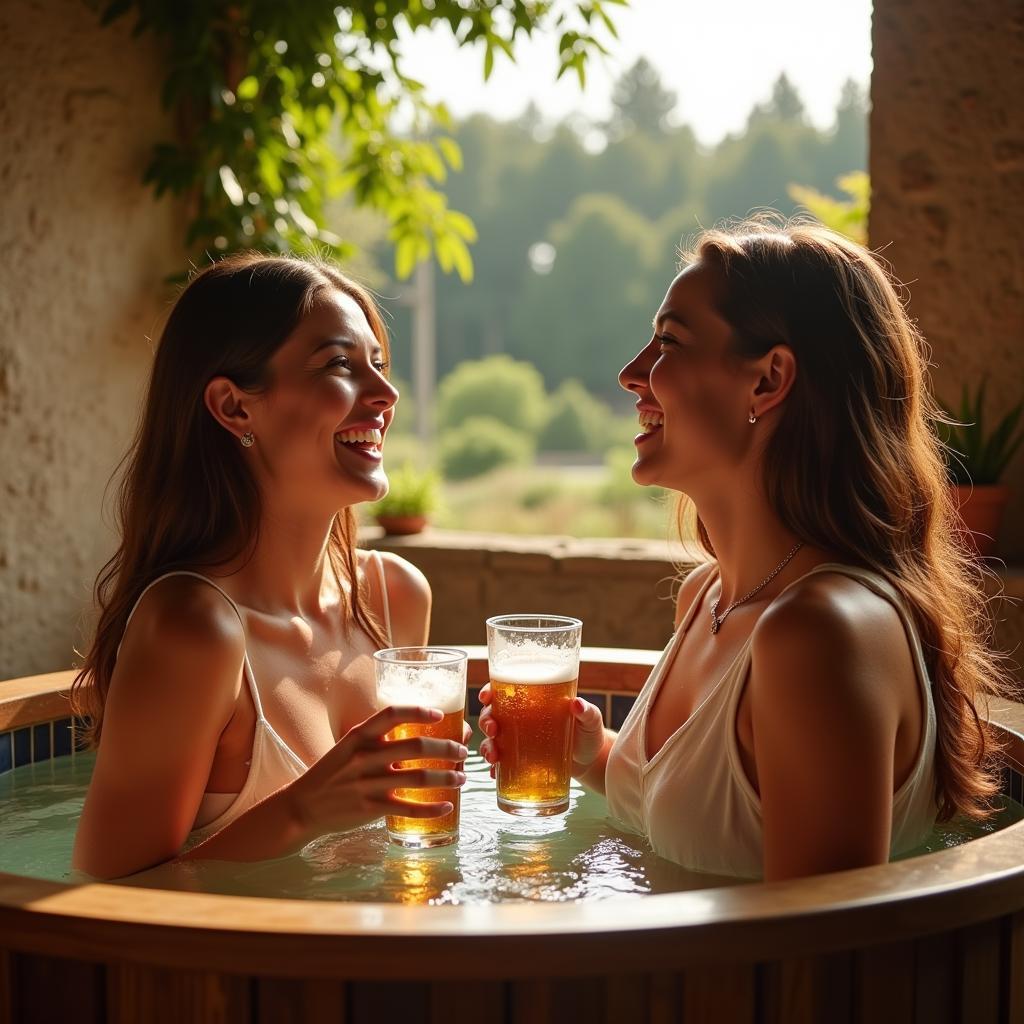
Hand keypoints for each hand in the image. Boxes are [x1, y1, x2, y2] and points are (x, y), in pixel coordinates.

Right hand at [285, 705, 468, 838]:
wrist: (302, 806)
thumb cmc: (333, 773)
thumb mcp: (349, 747)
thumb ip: (378, 740)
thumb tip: (420, 736)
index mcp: (359, 736)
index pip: (392, 714)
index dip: (418, 711)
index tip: (440, 714)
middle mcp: (364, 757)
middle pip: (416, 747)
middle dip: (447, 748)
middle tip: (463, 751)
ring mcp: (367, 784)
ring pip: (418, 779)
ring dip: (446, 778)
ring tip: (462, 778)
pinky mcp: (370, 808)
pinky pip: (409, 808)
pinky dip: (432, 808)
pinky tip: (447, 806)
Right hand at [478, 685, 605, 777]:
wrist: (591, 761)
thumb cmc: (589, 733)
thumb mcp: (590, 720)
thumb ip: (587, 712)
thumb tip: (577, 703)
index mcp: (532, 701)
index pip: (505, 690)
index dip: (489, 691)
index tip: (485, 697)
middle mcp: (520, 719)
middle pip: (492, 714)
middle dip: (486, 721)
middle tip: (493, 730)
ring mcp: (518, 741)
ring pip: (492, 739)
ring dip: (487, 746)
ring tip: (493, 757)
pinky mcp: (521, 760)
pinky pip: (501, 763)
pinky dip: (495, 768)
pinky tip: (495, 774)